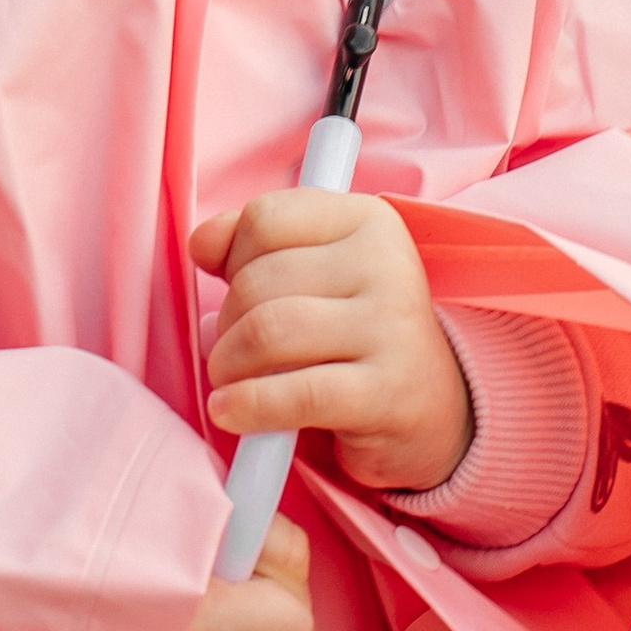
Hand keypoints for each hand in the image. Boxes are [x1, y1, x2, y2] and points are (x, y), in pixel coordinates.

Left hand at [191, 188, 471, 497]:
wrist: (428, 408)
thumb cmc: (351, 332)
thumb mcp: (311, 271)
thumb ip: (250, 242)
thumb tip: (202, 243)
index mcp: (368, 219)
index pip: (264, 219)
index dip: (230, 257)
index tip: (236, 286)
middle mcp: (387, 264)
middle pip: (258, 280)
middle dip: (227, 321)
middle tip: (234, 349)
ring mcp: (392, 327)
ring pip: (268, 332)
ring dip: (229, 364)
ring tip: (230, 380)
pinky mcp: (387, 392)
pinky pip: (295, 394)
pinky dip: (248, 405)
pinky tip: (230, 411)